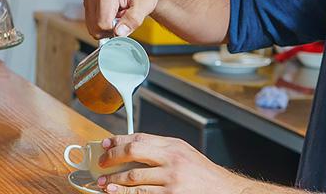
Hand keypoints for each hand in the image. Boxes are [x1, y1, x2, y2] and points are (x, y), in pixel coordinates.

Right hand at [83, 0, 170, 38]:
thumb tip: (119, 33)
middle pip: (94, 28)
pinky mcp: (89, 1)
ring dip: (108, 25)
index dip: (116, 30)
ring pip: (92, 27)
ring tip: (120, 13)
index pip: (102, 25)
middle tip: (124, 16)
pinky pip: (93, 22)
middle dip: (111, 28)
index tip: (127, 22)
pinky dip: (104, 22)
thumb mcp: (145, 5)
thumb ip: (132, 20)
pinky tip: (114, 12)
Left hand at [95, 133, 254, 193]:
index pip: (140, 138)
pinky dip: (126, 193)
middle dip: (113, 157)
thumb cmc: (203, 175)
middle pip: (134, 152)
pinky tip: (116, 192)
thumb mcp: (184, 154)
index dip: (119, 140)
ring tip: (104, 183)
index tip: (105, 144)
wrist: (224, 190)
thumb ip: (161, 151)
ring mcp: (171, 179)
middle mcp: (172, 160)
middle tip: (101, 162)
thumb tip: (132, 150)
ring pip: (134, 177)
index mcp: (173, 146)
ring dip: (115, 180)